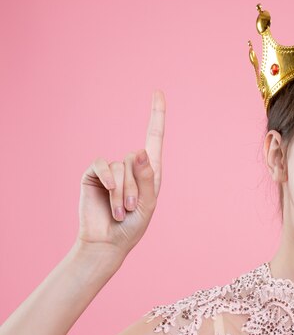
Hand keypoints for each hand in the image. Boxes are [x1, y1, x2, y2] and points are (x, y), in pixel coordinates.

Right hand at [74, 91, 165, 268]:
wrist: (107, 242)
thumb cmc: (132, 226)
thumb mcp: (147, 204)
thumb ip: (146, 178)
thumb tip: (140, 150)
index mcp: (150, 171)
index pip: (154, 137)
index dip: (156, 114)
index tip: (158, 92)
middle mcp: (131, 166)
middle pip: (137, 159)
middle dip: (135, 188)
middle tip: (132, 210)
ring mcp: (112, 170)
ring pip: (120, 168)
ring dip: (122, 193)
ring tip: (120, 211)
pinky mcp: (94, 174)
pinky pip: (102, 165)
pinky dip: (108, 180)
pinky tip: (106, 194)